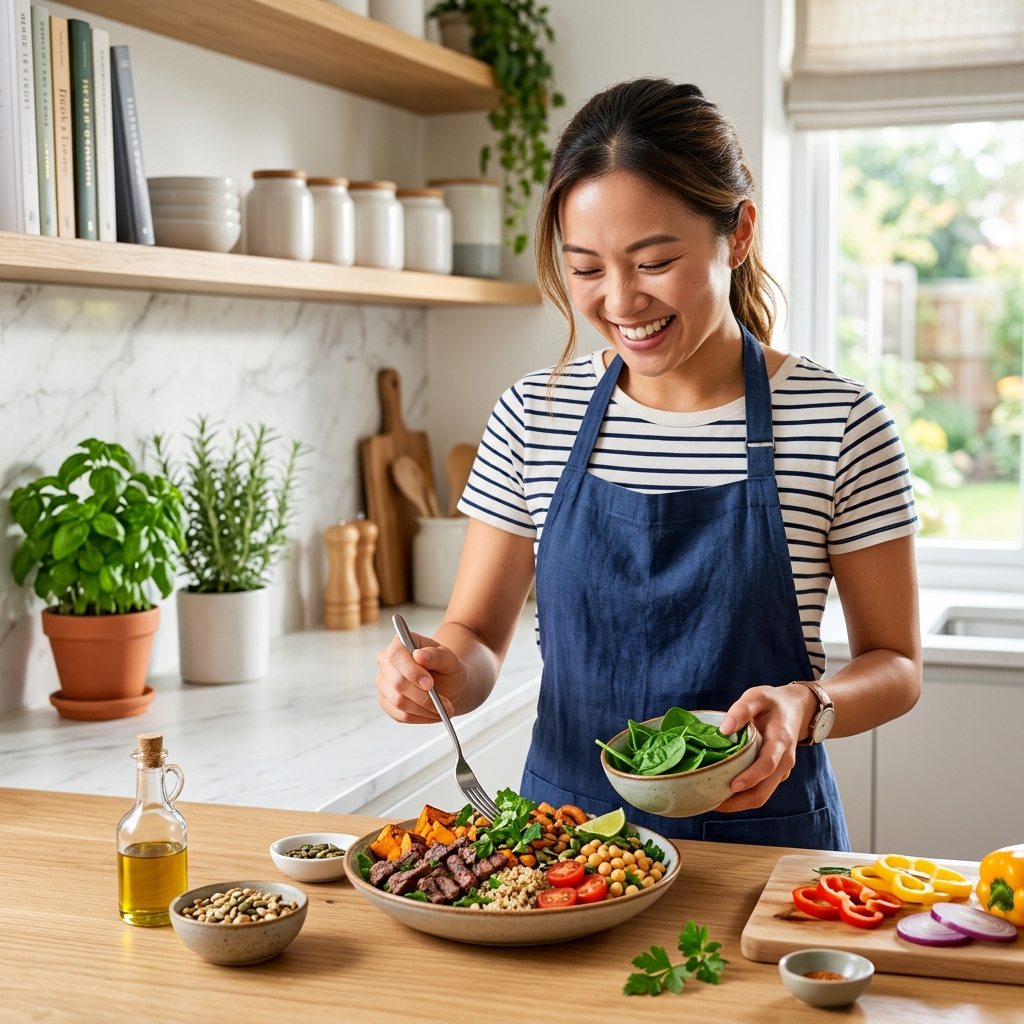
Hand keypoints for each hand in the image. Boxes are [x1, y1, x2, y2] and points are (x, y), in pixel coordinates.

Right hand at [375, 632, 466, 723]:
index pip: (396, 655)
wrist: (446, 682)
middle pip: (397, 682)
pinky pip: (399, 715)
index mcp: (399, 643)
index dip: (411, 671)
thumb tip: (419, 655)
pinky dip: (419, 718)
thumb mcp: (449, 659)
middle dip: (423, 696)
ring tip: (444, 710)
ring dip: (424, 710)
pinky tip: (433, 715)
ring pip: (398, 701)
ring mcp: (383, 683)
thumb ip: (437, 655)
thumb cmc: (446, 667)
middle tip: (444, 704)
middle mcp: (386, 662)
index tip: (430, 684)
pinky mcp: (386, 702)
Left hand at [713, 683, 818, 812]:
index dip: (751, 777)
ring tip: (711, 802)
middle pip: (764, 791)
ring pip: (761, 796)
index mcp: (781, 741)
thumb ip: (741, 710)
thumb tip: (723, 729)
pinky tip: (722, 793)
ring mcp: (780, 771)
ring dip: (738, 803)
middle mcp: (784, 761)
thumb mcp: (757, 696)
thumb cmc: (772, 703)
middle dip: (738, 801)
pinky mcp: (775, 776)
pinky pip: (760, 791)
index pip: (768, 764)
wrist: (796, 710)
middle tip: (710, 802)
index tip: (732, 786)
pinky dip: (742, 798)